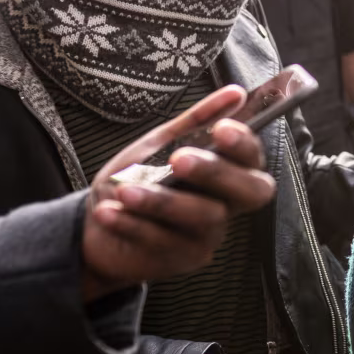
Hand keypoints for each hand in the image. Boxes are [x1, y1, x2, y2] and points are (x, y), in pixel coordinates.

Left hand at [82, 86, 275, 300]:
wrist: (100, 227)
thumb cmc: (139, 179)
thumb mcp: (161, 144)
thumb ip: (197, 122)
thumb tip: (236, 93)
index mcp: (229, 174)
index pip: (254, 160)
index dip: (245, 145)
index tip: (221, 129)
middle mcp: (228, 205)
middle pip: (249, 192)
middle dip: (217, 172)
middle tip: (179, 158)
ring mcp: (209, 235)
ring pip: (202, 217)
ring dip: (162, 201)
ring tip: (125, 191)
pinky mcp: (183, 260)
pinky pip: (163, 241)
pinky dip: (132, 224)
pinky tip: (107, 212)